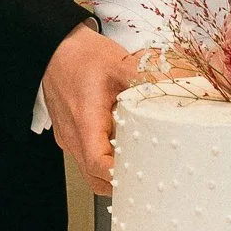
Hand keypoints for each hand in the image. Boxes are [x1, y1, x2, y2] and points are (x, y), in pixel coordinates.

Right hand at [41, 24, 131, 195]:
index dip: (119, 175)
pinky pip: (85, 157)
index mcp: (85, 120)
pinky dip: (103, 160)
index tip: (141, 175)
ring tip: (136, 164)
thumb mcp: (119, 62)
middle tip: (146, 177)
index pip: (99, 164)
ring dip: (110, 173)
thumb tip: (179, 84)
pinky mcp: (68, 132)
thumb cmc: (80, 55)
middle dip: (119, 183)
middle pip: (94, 178)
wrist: (52, 47)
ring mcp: (68, 136)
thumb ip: (148, 78)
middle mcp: (73, 134)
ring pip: (88, 170)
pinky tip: (121, 146)